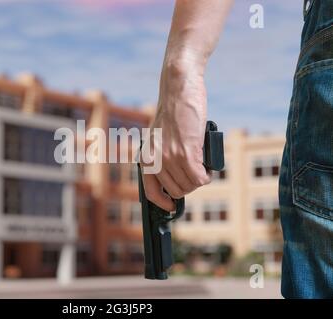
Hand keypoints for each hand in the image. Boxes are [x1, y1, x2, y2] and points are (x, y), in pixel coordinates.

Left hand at [141, 49, 210, 210]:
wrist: (178, 89)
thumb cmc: (172, 112)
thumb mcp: (159, 137)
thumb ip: (163, 157)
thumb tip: (178, 178)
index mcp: (146, 157)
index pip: (150, 192)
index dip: (163, 203)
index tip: (171, 206)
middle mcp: (155, 160)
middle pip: (177, 191)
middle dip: (189, 186)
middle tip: (196, 173)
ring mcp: (170, 157)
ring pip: (190, 185)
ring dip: (199, 179)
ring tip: (202, 166)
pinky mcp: (186, 151)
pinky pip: (200, 178)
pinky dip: (206, 175)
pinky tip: (207, 167)